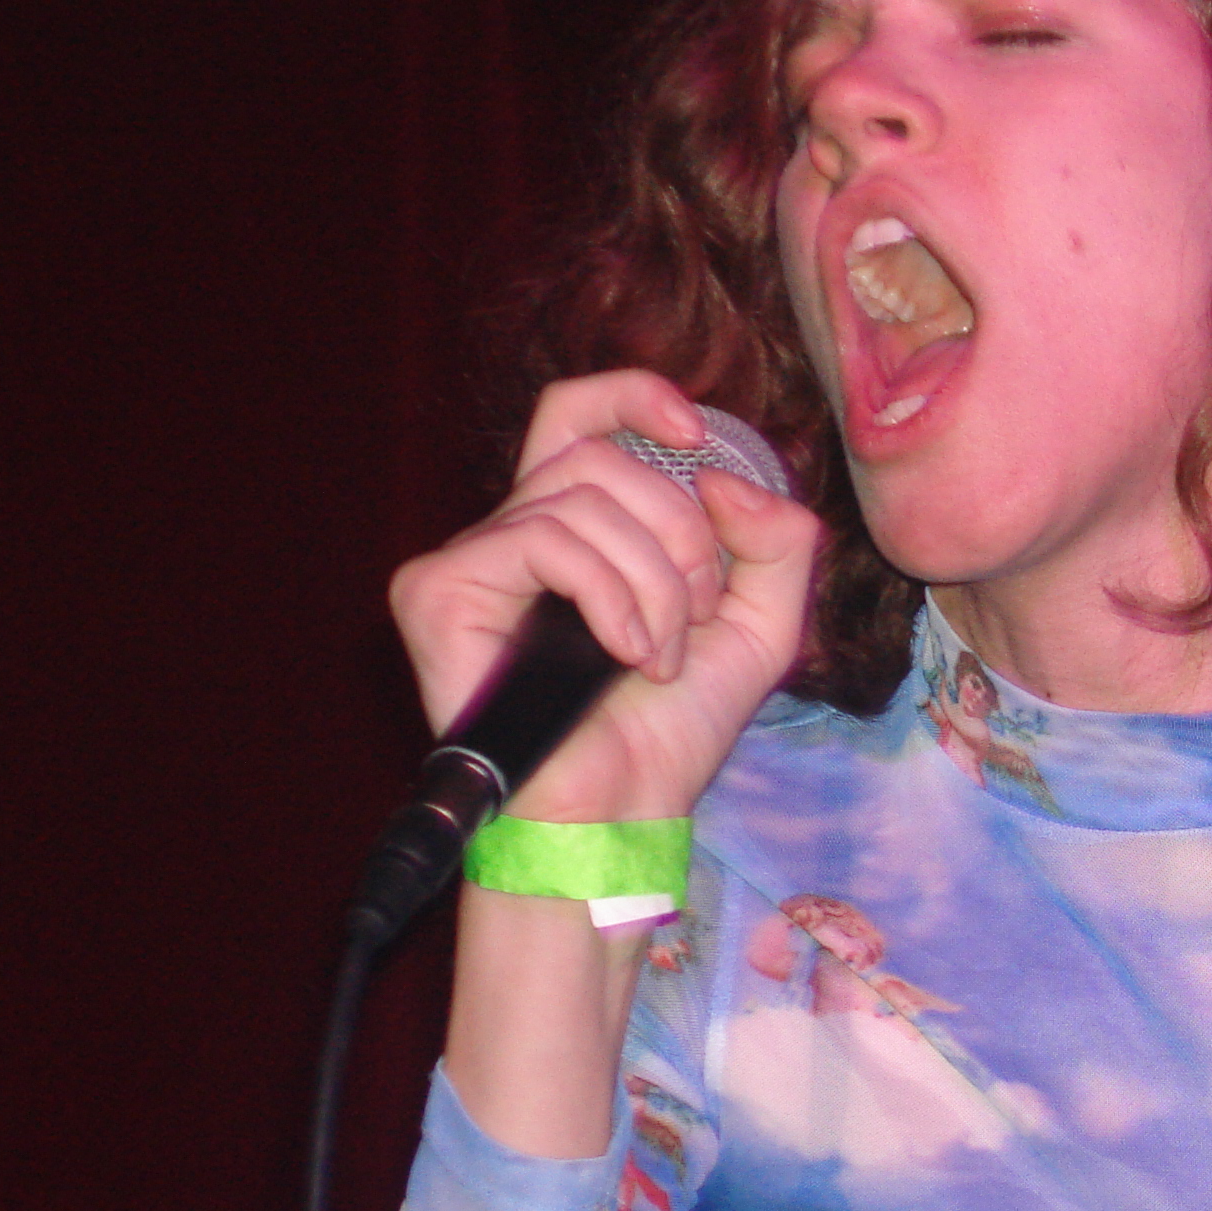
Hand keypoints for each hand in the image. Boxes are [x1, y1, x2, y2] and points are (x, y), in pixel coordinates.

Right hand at [389, 371, 822, 823]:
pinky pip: (545, 537)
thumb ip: (776, 540)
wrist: (621, 814)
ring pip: (584, 499)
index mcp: (574, 532)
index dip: (632, 396)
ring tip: (656, 656)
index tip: (695, 431)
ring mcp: (465, 559)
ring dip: (653, 582)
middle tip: (697, 613)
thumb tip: (719, 477)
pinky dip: (609, 595)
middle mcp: (510, 535)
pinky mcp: (436, 589)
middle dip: (678, 533)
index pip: (576, 415)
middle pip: (599, 456)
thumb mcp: (762, 624)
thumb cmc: (671, 731)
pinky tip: (623, 655)